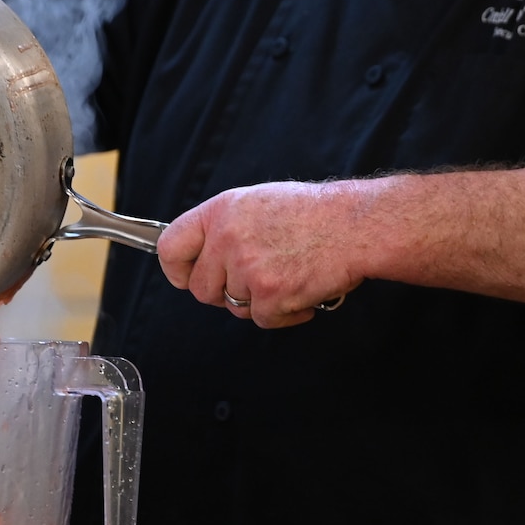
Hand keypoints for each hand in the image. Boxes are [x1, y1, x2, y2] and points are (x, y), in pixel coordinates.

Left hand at [156, 181, 362, 328]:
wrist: (354, 225)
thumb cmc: (312, 213)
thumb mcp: (256, 203)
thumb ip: (224, 228)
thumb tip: (202, 256)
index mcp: (220, 212)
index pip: (170, 247)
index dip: (177, 270)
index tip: (189, 276)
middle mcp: (227, 239)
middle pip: (202, 289)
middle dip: (225, 293)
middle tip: (254, 281)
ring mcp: (247, 268)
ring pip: (235, 307)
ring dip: (259, 301)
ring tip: (286, 276)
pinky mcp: (269, 294)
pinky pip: (262, 320)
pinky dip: (283, 314)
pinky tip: (301, 290)